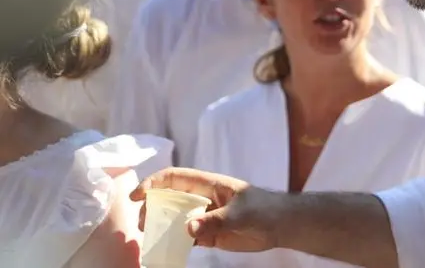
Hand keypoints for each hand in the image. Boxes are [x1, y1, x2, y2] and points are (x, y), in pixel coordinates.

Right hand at [131, 167, 283, 251]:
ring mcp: (205, 216)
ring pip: (175, 219)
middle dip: (152, 207)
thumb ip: (215, 221)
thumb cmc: (265, 209)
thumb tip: (188, 228)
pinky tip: (164, 250)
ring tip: (149, 237)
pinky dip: (173, 242)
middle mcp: (203, 199)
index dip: (154, 182)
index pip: (176, 178)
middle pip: (170, 198)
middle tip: (142, 224)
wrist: (282, 226)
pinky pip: (185, 237)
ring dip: (160, 226)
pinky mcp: (209, 234)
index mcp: (209, 185)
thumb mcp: (241, 213)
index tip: (138, 196)